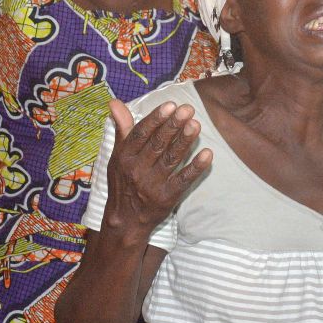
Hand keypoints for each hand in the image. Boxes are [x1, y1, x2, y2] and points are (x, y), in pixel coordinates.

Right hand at [100, 99, 210, 240]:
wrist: (125, 220)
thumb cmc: (122, 183)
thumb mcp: (116, 156)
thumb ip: (122, 130)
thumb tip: (114, 102)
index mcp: (124, 157)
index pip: (141, 134)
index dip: (156, 119)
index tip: (170, 105)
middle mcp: (137, 170)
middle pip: (157, 144)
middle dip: (173, 125)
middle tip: (188, 109)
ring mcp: (152, 185)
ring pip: (171, 159)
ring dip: (185, 141)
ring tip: (196, 125)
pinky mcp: (167, 197)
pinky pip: (184, 180)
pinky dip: (196, 167)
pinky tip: (207, 154)